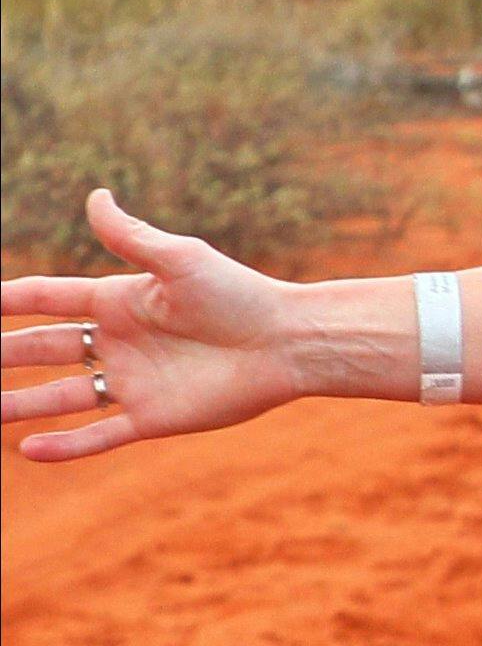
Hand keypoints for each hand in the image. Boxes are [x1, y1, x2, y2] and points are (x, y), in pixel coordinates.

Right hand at [2, 191, 313, 462]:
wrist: (290, 343)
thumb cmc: (240, 294)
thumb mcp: (180, 259)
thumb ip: (131, 237)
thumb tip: (95, 196)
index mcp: (119, 301)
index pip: (47, 299)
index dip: (7, 300)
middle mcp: (118, 342)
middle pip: (41, 349)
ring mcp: (132, 381)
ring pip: (59, 396)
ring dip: (17, 403)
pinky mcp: (154, 417)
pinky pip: (99, 434)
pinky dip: (65, 446)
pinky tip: (27, 449)